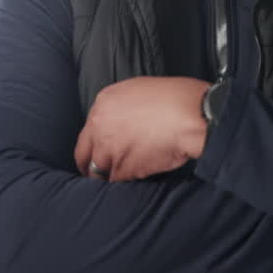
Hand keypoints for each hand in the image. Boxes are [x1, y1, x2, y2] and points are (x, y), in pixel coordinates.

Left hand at [74, 76, 208, 182]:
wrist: (190, 115)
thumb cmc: (176, 98)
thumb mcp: (140, 89)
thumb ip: (123, 106)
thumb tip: (124, 121)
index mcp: (103, 103)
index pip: (87, 131)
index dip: (95, 144)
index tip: (99, 151)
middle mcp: (99, 126)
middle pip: (83, 155)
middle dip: (90, 166)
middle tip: (97, 173)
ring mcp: (108, 149)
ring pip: (98, 172)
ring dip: (108, 176)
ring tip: (119, 179)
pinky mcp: (122, 169)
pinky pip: (117, 182)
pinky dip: (126, 183)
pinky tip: (136, 179)